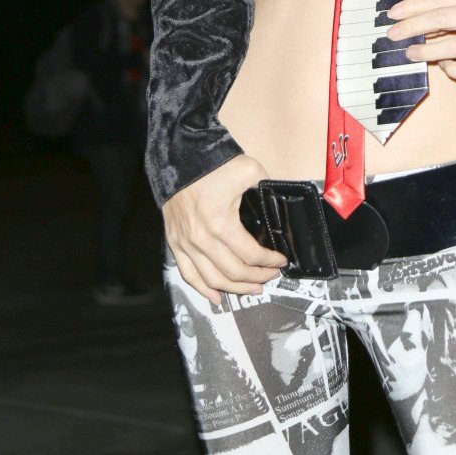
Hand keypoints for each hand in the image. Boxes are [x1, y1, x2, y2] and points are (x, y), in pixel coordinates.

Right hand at [162, 154, 288, 306]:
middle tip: (272, 274)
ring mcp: (185, 244)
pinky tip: (217, 297)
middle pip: (234, 272)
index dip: (270, 261)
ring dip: (235, 289)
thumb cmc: (212, 164)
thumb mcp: (248, 170)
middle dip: (258, 277)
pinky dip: (203, 290)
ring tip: (253, 289)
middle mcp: (201, 240)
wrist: (179, 157)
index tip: (281, 259)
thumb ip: (265, 187)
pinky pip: (188, 275)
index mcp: (220, 224)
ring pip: (213, 279)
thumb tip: (277, 203)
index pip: (250, 254)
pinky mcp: (174, 243)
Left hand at [385, 0, 455, 79]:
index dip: (413, 6)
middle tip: (392, 34)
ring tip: (410, 52)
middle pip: (441, 19)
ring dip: (424, 51)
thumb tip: (414, 15)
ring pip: (449, 48)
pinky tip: (445, 63)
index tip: (393, 13)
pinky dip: (449, 68)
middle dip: (411, 27)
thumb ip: (454, 3)